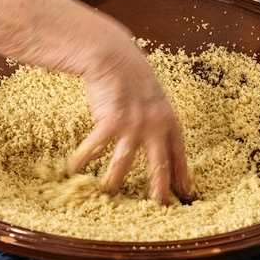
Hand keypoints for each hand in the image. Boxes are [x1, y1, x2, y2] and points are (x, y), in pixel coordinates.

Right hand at [67, 47, 191, 204]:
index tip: (184, 191)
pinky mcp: (111, 121)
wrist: (111, 54)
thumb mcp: (150, 93)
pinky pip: (96, 147)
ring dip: (116, 179)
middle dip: (159, 187)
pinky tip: (75, 169)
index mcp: (167, 118)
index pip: (179, 152)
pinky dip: (84, 158)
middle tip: (158, 206)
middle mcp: (154, 124)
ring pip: (125, 162)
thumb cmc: (128, 71)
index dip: (181, 172)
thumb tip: (152, 131)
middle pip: (159, 163)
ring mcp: (133, 124)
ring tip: (109, 192)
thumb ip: (153, 113)